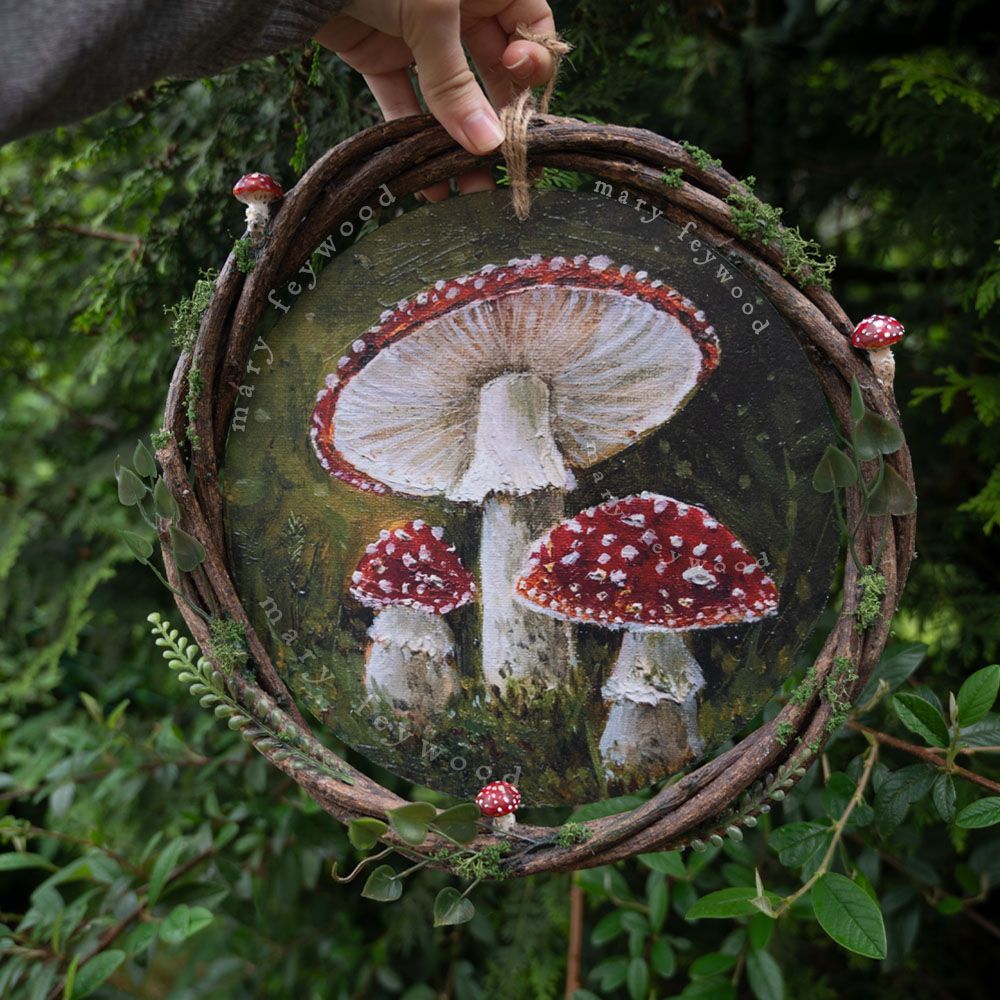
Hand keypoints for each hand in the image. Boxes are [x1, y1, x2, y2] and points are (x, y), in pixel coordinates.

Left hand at [315, 0, 557, 199]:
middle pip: (494, 72)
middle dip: (498, 122)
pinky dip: (410, 136)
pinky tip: (422, 179)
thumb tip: (487, 145)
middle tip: (502, 169)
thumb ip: (457, 82)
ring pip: (449, 95)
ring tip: (467, 191)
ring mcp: (419, 32)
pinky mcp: (378, 53)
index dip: (532, 66)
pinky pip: (402, 99)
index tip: (519, 92)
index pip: (531, 31)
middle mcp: (460, 8)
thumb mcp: (431, 14)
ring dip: (457, 142)